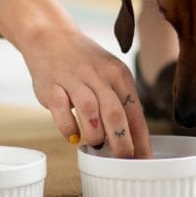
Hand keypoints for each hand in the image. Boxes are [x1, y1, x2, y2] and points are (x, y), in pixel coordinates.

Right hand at [0, 0, 151, 158]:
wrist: (51, 36)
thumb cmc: (85, 64)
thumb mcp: (109, 75)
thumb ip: (120, 103)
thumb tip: (134, 141)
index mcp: (118, 74)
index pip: (135, 111)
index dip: (140, 138)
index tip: (144, 160)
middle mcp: (99, 75)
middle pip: (115, 113)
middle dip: (122, 142)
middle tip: (123, 160)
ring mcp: (74, 79)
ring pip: (90, 110)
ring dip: (96, 134)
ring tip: (97, 145)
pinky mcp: (52, 86)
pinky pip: (61, 110)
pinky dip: (68, 128)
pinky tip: (73, 138)